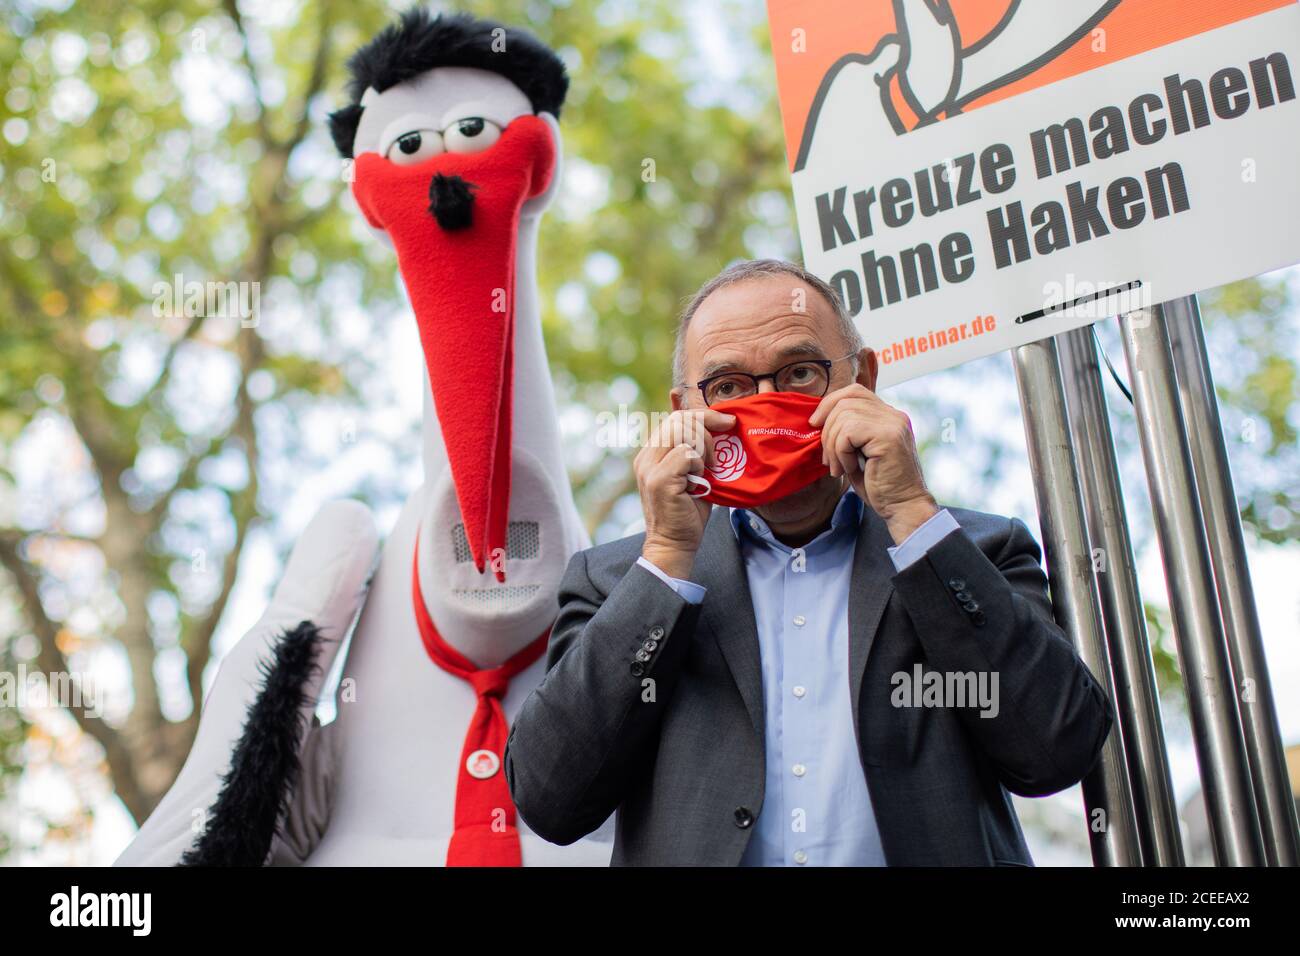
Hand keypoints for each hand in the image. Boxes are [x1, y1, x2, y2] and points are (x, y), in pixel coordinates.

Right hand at [635, 408, 735, 577]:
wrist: (674, 544)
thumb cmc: (688, 511)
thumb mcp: (692, 475)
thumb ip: (695, 451)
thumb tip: (717, 425)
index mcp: (651, 454)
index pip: (675, 418)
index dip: (702, 415)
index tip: (726, 422)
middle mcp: (646, 457)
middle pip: (678, 419)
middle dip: (707, 425)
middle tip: (721, 445)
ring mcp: (650, 468)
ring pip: (682, 432)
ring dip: (705, 447)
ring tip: (709, 468)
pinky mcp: (660, 480)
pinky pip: (686, 454)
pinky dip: (699, 465)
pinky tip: (700, 481)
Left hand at [809, 384, 937, 543]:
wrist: (902, 508)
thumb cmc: (879, 486)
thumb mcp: (858, 453)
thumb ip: (847, 432)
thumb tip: (817, 419)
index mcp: (888, 416)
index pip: (854, 391)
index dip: (829, 403)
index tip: (815, 424)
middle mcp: (893, 415)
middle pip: (845, 401)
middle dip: (827, 429)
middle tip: (828, 459)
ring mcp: (893, 423)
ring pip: (844, 417)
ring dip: (833, 446)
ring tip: (839, 468)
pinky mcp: (888, 436)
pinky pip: (848, 433)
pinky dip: (841, 452)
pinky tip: (849, 469)